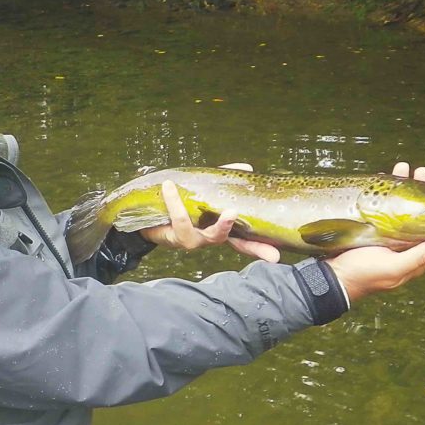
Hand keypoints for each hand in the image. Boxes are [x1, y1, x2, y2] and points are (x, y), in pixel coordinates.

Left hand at [139, 163, 280, 262]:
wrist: (149, 221)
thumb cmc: (182, 207)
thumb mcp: (204, 192)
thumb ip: (224, 179)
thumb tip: (247, 168)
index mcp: (222, 229)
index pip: (246, 241)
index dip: (260, 248)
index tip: (275, 256)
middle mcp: (212, 237)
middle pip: (231, 241)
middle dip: (238, 230)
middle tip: (237, 216)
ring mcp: (196, 240)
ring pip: (209, 234)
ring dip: (214, 221)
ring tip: (226, 209)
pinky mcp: (178, 237)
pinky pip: (181, 220)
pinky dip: (175, 201)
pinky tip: (170, 186)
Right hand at [328, 161, 424, 302]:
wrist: (333, 277)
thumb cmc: (364, 275)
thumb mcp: (394, 267)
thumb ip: (420, 256)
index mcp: (415, 257)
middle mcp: (404, 247)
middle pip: (420, 217)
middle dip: (422, 193)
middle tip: (419, 172)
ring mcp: (388, 239)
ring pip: (401, 210)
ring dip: (403, 190)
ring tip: (401, 170)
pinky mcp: (373, 233)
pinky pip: (384, 211)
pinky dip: (386, 197)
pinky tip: (383, 184)